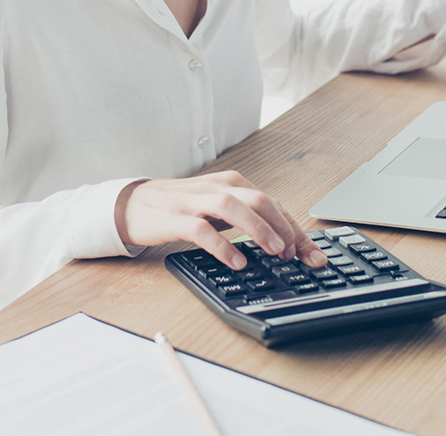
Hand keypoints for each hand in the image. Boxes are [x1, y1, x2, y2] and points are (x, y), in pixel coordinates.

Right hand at [114, 171, 326, 270]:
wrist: (133, 204)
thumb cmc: (181, 207)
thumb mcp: (217, 208)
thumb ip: (246, 218)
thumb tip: (283, 240)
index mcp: (231, 183)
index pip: (272, 203)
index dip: (295, 229)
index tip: (312, 255)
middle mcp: (217, 187)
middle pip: (258, 199)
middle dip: (282, 226)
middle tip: (295, 253)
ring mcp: (195, 201)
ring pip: (233, 206)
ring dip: (258, 229)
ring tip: (274, 251)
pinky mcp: (175, 218)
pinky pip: (202, 230)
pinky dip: (222, 245)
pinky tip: (236, 261)